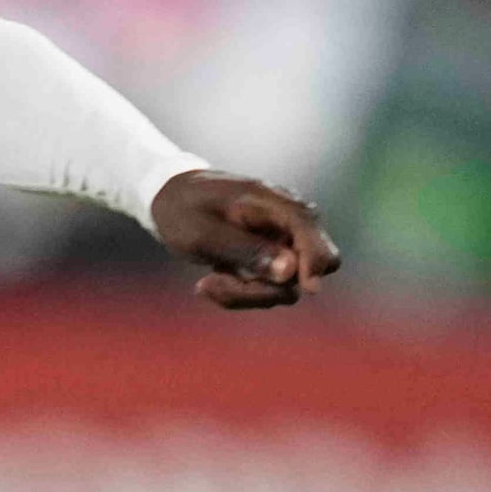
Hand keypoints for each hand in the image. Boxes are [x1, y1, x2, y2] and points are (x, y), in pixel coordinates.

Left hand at [155, 170, 338, 310]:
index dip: (316, 261)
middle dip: (265, 288)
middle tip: (216, 283)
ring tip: (208, 281)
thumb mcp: (204, 233)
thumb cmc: (185, 209)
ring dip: (246, 293)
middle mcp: (288, 222)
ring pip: (286, 287)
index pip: (311, 231)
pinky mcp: (274, 259)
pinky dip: (243, 292)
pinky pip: (271, 289)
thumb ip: (247, 250)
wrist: (173, 198)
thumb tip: (290, 271)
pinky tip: (214, 279)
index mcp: (274, 203)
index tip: (309, 289)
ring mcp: (284, 241)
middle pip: (309, 268)